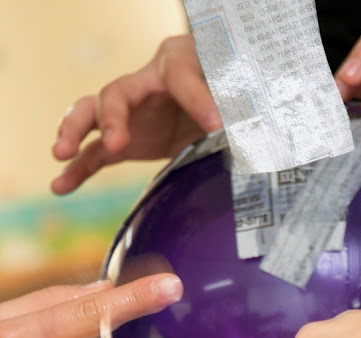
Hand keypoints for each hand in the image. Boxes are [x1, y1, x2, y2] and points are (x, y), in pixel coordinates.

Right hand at [51, 34, 219, 194]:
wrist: (216, 103)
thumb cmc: (222, 86)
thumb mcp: (234, 89)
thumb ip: (234, 103)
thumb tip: (232, 128)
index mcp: (175, 63)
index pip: (179, 76)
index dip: (197, 99)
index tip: (216, 124)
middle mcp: (144, 84)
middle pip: (114, 94)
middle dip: (111, 117)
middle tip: (115, 142)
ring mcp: (130, 114)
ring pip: (91, 117)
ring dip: (74, 134)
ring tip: (61, 153)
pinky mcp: (126, 141)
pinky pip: (96, 154)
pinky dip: (79, 169)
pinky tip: (61, 186)